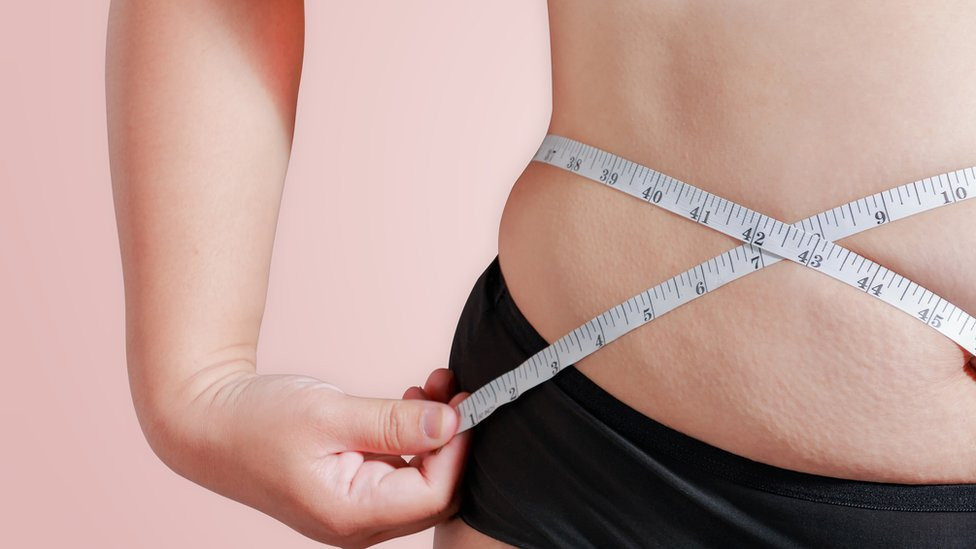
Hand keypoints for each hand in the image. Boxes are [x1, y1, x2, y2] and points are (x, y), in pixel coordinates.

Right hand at [156, 368, 470, 548]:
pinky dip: (412, 436)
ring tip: (432, 384)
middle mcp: (357, 523)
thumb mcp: (330, 415)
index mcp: (350, 515)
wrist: (205, 422)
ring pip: (420, 479)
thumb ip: (393, 423)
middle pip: (434, 492)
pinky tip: (410, 399)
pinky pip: (399, 470)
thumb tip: (450, 423)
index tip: (467, 401)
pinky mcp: (350, 489)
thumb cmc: (256, 420)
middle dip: (452, 439)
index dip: (459, 448)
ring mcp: (354, 510)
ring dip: (433, 432)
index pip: (434, 493)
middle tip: (456, 389)